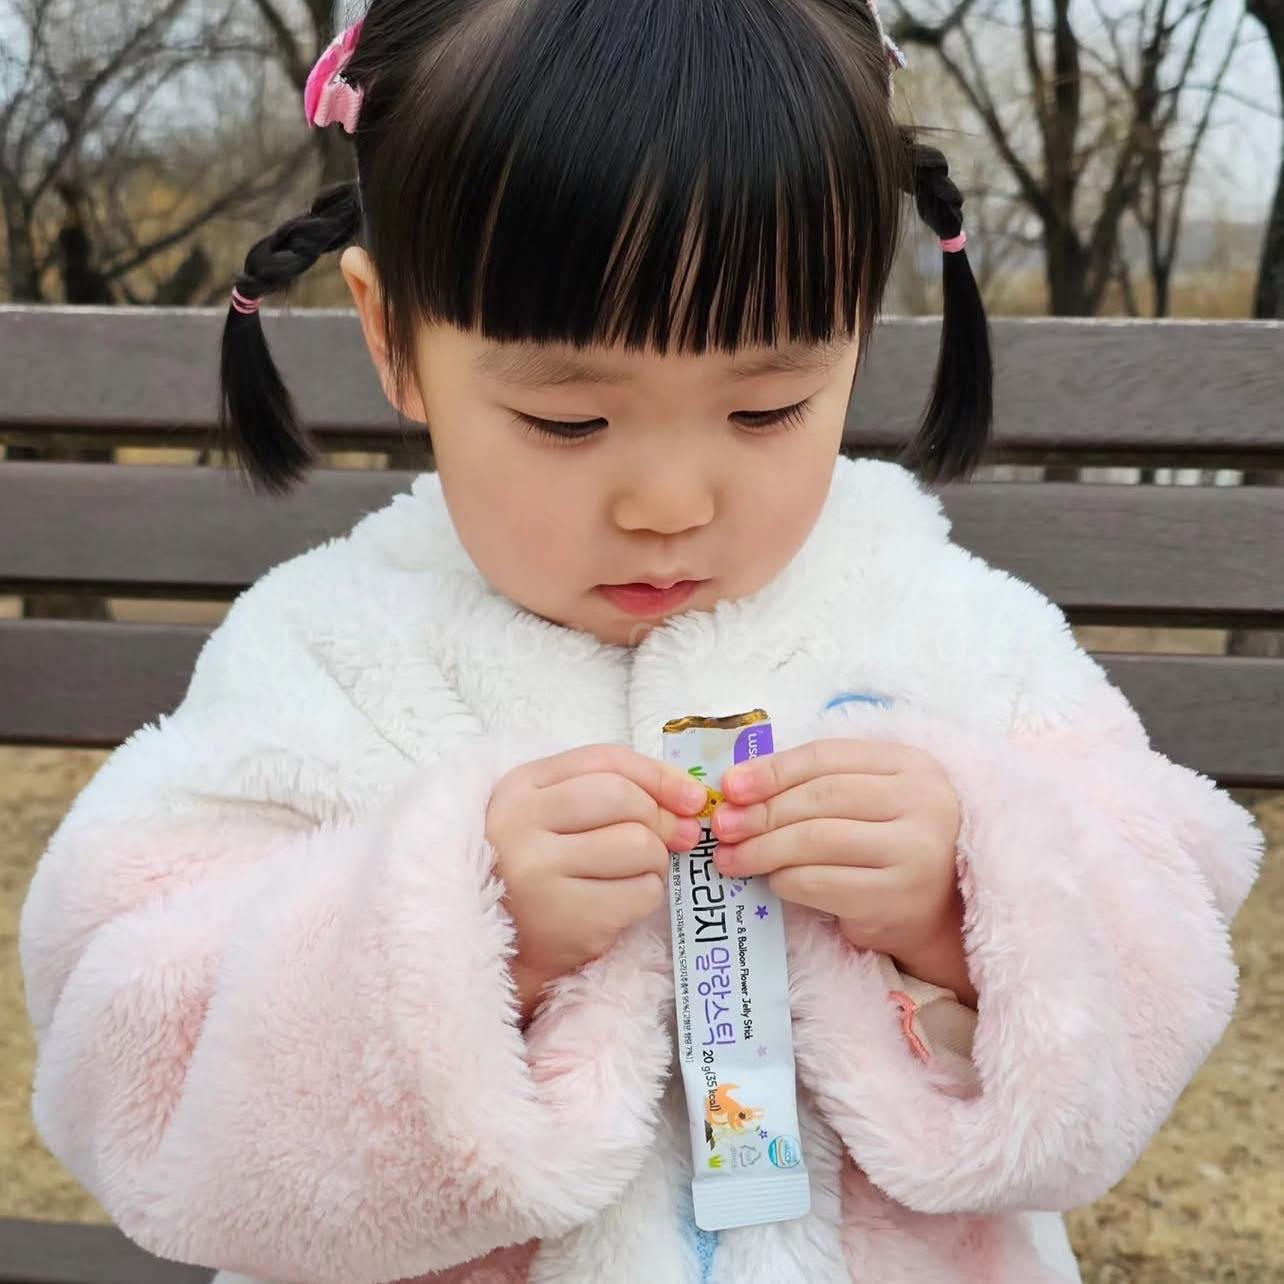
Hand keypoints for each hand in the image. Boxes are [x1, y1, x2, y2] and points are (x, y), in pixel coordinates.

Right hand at [487, 745, 707, 1026]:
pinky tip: (622, 900)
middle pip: (624, 799)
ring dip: (655, 861)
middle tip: (669, 840)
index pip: (606, 761)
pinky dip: (647, 895)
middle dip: (661, 819)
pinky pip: (642, 893)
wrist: (498, 939)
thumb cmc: (540, 863)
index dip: (659, 775)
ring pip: (640, 847)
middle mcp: (521, 824)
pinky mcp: (566, 919)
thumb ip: (615, 788)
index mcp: (521, 786)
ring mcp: (540, 873)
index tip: (692, 797)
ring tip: (633, 873)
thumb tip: (691, 800)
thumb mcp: (555, 810)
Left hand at [711, 739, 975, 1006]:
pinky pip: (822, 883)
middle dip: (761, 812)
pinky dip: (787, 880)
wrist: (942, 910)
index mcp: (910, 764)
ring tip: (731, 859)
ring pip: (817, 840)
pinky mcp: (897, 897)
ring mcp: (914, 851)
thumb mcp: (870, 797)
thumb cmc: (890, 843)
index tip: (730, 787)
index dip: (773, 769)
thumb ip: (817, 783)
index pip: (827, 756)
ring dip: (763, 849)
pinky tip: (772, 881)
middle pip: (820, 798)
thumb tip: (736, 788)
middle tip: (722, 828)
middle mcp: (921, 802)